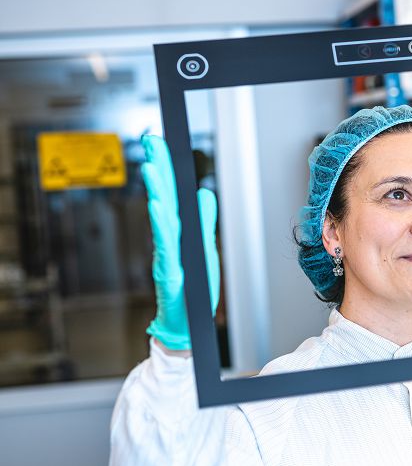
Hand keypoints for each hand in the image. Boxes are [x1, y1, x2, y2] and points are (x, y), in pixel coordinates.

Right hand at [141, 135, 219, 350]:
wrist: (186, 325)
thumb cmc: (194, 290)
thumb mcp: (205, 249)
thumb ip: (203, 222)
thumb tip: (203, 194)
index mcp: (178, 232)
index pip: (171, 194)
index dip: (167, 168)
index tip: (160, 142)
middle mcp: (169, 239)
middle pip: (163, 197)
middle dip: (158, 167)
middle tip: (151, 140)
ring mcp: (166, 254)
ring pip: (161, 218)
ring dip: (156, 191)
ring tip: (152, 167)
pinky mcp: (168, 270)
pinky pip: (165, 244)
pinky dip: (161, 225)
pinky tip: (158, 208)